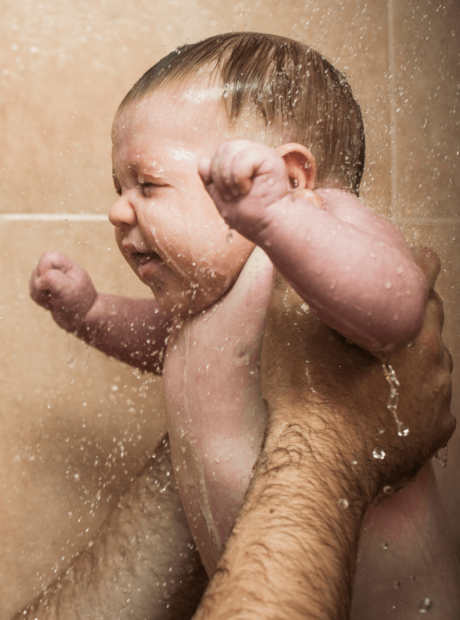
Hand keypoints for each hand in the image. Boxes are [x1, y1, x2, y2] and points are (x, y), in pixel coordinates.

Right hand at [29, 251, 98, 333]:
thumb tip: (38, 280)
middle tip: (52, 296)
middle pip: (37, 269)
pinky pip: (33, 291)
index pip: (47, 257)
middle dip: (39, 285)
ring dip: (38, 294)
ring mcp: (52, 280)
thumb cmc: (79, 304)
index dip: (44, 270)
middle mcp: (59, 271)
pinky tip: (50, 305)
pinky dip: (39, 300)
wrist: (84, 320)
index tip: (51, 285)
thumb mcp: (69, 290)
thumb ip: (53, 278)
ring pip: (33, 281)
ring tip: (52, 302)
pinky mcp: (47, 291)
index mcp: (67, 266)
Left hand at [198, 140, 294, 234]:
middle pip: (224, 147)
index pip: (220, 151)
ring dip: (229, 177)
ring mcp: (263, 154)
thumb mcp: (221, 196)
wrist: (268, 226)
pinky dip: (240, 176)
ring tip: (240, 192)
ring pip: (232, 149)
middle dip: (219, 175)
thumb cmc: (249, 215)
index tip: (225, 193)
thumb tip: (203, 160)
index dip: (214, 171)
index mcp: (243, 160)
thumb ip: (210, 179)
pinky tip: (248, 189)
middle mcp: (254, 153)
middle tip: (232, 194)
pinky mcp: (271, 158)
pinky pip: (244, 157)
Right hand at [260, 247, 454, 502]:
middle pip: (430, 322)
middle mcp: (437, 363)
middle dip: (407, 313)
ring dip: (407, 357)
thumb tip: (288, 260)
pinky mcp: (432, 435)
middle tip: (376, 312)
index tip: (404, 261)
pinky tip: (379, 398)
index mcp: (412, 330)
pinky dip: (409, 395)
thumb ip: (294, 287)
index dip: (411, 266)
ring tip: (372, 360)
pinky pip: (426, 403)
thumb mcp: (289, 328)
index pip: (424, 280)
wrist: (317, 466)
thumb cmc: (306, 396)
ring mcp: (439, 402)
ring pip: (429, 364)